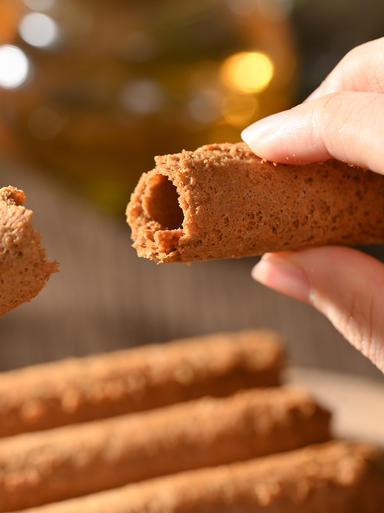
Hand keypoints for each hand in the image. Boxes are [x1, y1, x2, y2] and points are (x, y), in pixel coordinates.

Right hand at [242, 37, 383, 371]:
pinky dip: (376, 124)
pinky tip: (363, 168)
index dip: (301, 127)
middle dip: (326, 97)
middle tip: (284, 150)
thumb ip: (356, 304)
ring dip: (352, 106)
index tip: (251, 149)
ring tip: (318, 158)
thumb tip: (274, 265)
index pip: (370, 123)